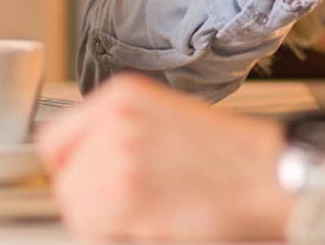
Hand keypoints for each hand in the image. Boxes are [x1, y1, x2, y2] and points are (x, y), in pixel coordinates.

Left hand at [37, 75, 291, 241]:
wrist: (270, 174)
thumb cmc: (231, 157)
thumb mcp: (165, 120)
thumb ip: (117, 134)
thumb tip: (78, 166)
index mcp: (121, 94)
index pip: (55, 138)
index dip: (73, 169)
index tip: (90, 184)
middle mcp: (113, 118)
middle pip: (64, 178)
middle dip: (91, 200)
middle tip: (138, 205)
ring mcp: (117, 155)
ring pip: (77, 208)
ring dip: (106, 222)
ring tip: (154, 212)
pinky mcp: (125, 194)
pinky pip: (95, 229)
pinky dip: (122, 235)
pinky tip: (158, 222)